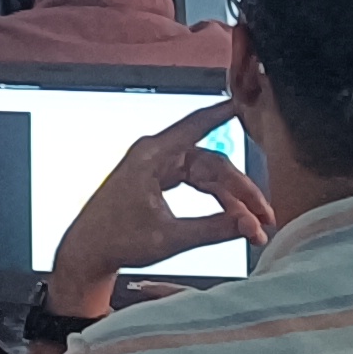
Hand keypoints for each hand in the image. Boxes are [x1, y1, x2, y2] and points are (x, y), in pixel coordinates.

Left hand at [46, 100, 272, 317]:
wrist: (88, 252)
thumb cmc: (115, 240)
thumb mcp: (170, 237)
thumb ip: (213, 229)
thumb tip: (249, 226)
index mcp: (151, 156)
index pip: (194, 125)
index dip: (221, 113)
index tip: (243, 101)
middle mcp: (154, 155)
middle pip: (212, 163)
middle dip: (241, 191)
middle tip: (264, 215)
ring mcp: (156, 167)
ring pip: (207, 175)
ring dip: (231, 199)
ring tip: (253, 225)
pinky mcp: (157, 180)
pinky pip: (195, 181)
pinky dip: (215, 199)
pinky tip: (234, 214)